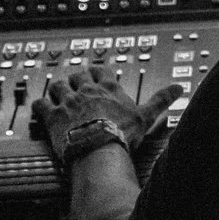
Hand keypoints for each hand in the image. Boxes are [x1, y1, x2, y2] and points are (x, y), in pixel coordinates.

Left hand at [35, 65, 182, 161]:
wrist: (99, 148)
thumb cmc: (122, 133)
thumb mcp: (146, 116)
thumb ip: (161, 100)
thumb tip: (179, 88)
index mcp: (108, 89)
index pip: (103, 71)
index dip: (100, 72)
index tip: (99, 75)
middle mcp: (87, 91)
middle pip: (78, 74)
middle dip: (77, 78)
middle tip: (78, 83)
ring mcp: (68, 102)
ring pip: (58, 85)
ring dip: (58, 88)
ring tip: (58, 92)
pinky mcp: (53, 116)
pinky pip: (40, 105)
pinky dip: (39, 105)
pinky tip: (40, 107)